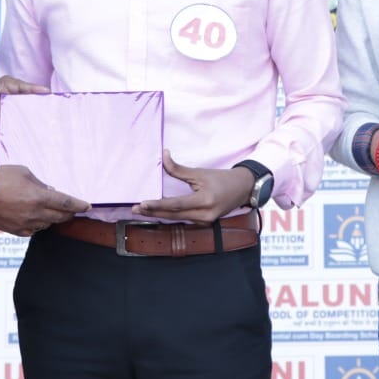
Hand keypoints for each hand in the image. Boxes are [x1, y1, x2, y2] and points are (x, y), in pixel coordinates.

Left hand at [0, 76, 49, 148]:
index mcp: (6, 86)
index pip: (21, 86)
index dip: (33, 88)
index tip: (45, 91)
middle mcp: (15, 94)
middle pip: (32, 95)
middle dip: (42, 98)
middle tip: (55, 102)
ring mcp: (20, 106)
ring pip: (34, 106)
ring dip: (42, 110)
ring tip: (55, 114)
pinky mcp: (22, 117)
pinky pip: (31, 118)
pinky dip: (38, 121)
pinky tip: (46, 126)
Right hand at [0, 165, 88, 236]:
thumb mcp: (23, 172)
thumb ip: (39, 183)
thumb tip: (50, 191)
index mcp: (38, 197)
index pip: (66, 203)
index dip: (79, 205)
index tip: (87, 206)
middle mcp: (34, 213)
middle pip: (59, 216)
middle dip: (68, 213)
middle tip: (73, 210)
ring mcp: (25, 224)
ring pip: (47, 224)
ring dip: (53, 218)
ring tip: (53, 212)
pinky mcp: (15, 230)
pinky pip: (33, 231)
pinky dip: (39, 225)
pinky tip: (37, 219)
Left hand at [133, 150, 255, 223]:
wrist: (243, 188)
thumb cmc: (222, 179)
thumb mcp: (200, 172)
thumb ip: (179, 169)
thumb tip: (163, 156)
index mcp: (205, 201)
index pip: (176, 205)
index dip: (158, 205)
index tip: (142, 204)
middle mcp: (205, 215)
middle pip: (174, 215)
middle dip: (153, 212)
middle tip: (135, 209)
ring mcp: (205, 221)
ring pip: (177, 218)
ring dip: (159, 214)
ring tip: (142, 211)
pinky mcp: (204, 222)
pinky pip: (184, 219)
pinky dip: (170, 215)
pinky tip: (157, 212)